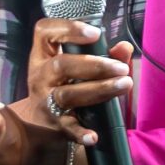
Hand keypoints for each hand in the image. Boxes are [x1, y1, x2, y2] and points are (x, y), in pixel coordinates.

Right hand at [18, 18, 137, 151]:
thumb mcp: (77, 64)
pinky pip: (67, 127)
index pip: (44, 32)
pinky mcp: (54, 124)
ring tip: (125, 84)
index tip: (95, 33)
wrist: (39, 121)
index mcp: (43, 54)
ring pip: (67, 94)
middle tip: (122, 68)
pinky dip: (80, 132)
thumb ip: (104, 53)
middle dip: (95, 65)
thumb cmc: (65, 82)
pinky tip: (93, 136)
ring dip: (99, 90)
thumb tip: (125, 47)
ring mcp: (45, 100)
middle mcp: (40, 75)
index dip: (68, 28)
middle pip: (61, 65)